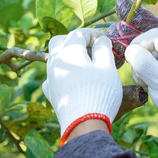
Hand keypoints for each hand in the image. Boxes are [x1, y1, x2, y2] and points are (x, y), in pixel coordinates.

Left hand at [42, 29, 122, 144]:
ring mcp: (51, 77)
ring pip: (55, 58)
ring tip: (86, 64)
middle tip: (91, 48)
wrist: (84, 124)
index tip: (104, 39)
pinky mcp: (51, 92)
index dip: (93, 34)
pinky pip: (53, 75)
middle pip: (60, 41)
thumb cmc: (99, 92)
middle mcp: (56, 61)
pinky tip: (73, 79)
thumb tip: (100, 40)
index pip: (79, 33)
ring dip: (69, 55)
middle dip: (75, 40)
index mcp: (70, 51)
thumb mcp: (107, 67)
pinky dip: (64, 72)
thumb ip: (103, 48)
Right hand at [125, 29, 157, 130]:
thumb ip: (141, 61)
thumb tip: (130, 49)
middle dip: (141, 61)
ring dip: (145, 69)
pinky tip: (153, 85)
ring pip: (152, 54)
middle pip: (151, 45)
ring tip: (148, 85)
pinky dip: (151, 72)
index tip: (129, 62)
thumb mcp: (156, 79)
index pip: (150, 36)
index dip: (136, 47)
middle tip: (142, 79)